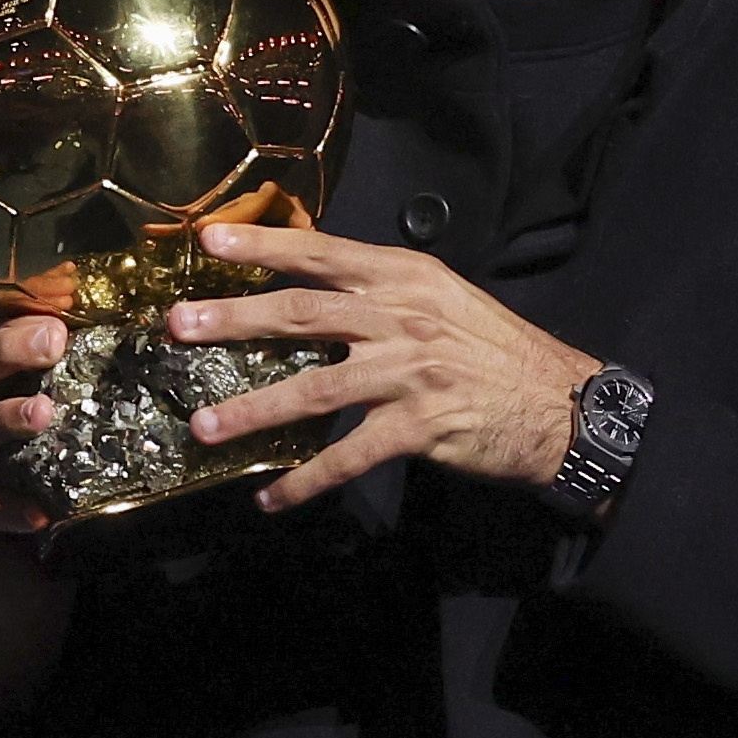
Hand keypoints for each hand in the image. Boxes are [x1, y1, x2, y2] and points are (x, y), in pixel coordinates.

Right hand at [0, 313, 75, 706]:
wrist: (25, 570)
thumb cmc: (47, 482)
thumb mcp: (64, 428)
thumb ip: (74, 384)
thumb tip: (127, 332)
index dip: (17, 323)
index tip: (62, 316)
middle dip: (5, 352)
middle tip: (53, 342)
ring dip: (4, 418)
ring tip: (45, 413)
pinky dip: (5, 507)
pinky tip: (38, 512)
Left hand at [164, 223, 603, 513]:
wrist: (559, 402)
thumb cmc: (493, 349)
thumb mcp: (441, 298)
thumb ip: (381, 291)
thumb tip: (311, 290)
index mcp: (404, 276)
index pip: (321, 253)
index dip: (262, 246)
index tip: (207, 240)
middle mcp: (402, 316)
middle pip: (302, 312)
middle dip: (233, 319)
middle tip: (177, 326)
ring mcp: (410, 371)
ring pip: (314, 386)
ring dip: (253, 408)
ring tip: (204, 425)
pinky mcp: (419, 426)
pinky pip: (348, 456)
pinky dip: (305, 481)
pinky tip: (270, 497)